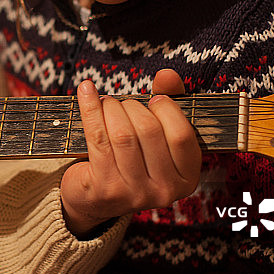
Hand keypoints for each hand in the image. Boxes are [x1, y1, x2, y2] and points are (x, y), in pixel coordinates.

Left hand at [60, 69, 200, 235]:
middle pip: (149, 131)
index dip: (167, 109)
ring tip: (106, 103)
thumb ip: (169, 103)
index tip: (154, 99)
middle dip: (132, 106)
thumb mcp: (157, 134)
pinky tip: (86, 91)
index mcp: (186, 178)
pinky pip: (98, 138)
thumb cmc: (132, 158)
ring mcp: (134, 193)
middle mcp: (165, 191)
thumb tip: (167, 75)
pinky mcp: (105, 189)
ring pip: (123, 134)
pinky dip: (91, 108)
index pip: (182, 134)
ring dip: (111, 108)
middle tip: (121, 104)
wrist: (95, 197)